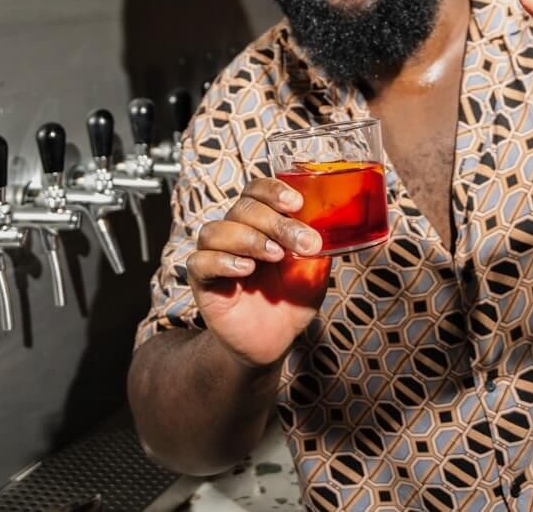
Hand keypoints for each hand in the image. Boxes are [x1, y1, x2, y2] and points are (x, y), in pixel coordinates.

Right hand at [187, 178, 330, 367]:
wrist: (271, 343)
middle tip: (302, 242)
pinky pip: (200, 261)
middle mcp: (236, 231)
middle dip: (275, 222)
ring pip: (217, 230)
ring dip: (249, 238)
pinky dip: (223, 261)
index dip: (274, 190)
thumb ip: (319, 247)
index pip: (258, 190)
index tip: (296, 203)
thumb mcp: (313, 271)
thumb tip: (332, 223)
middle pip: (244, 209)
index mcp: (261, 222)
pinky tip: (246, 270)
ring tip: (275, 255)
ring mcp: (216, 255)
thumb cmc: (291, 300)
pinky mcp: (202, 281)